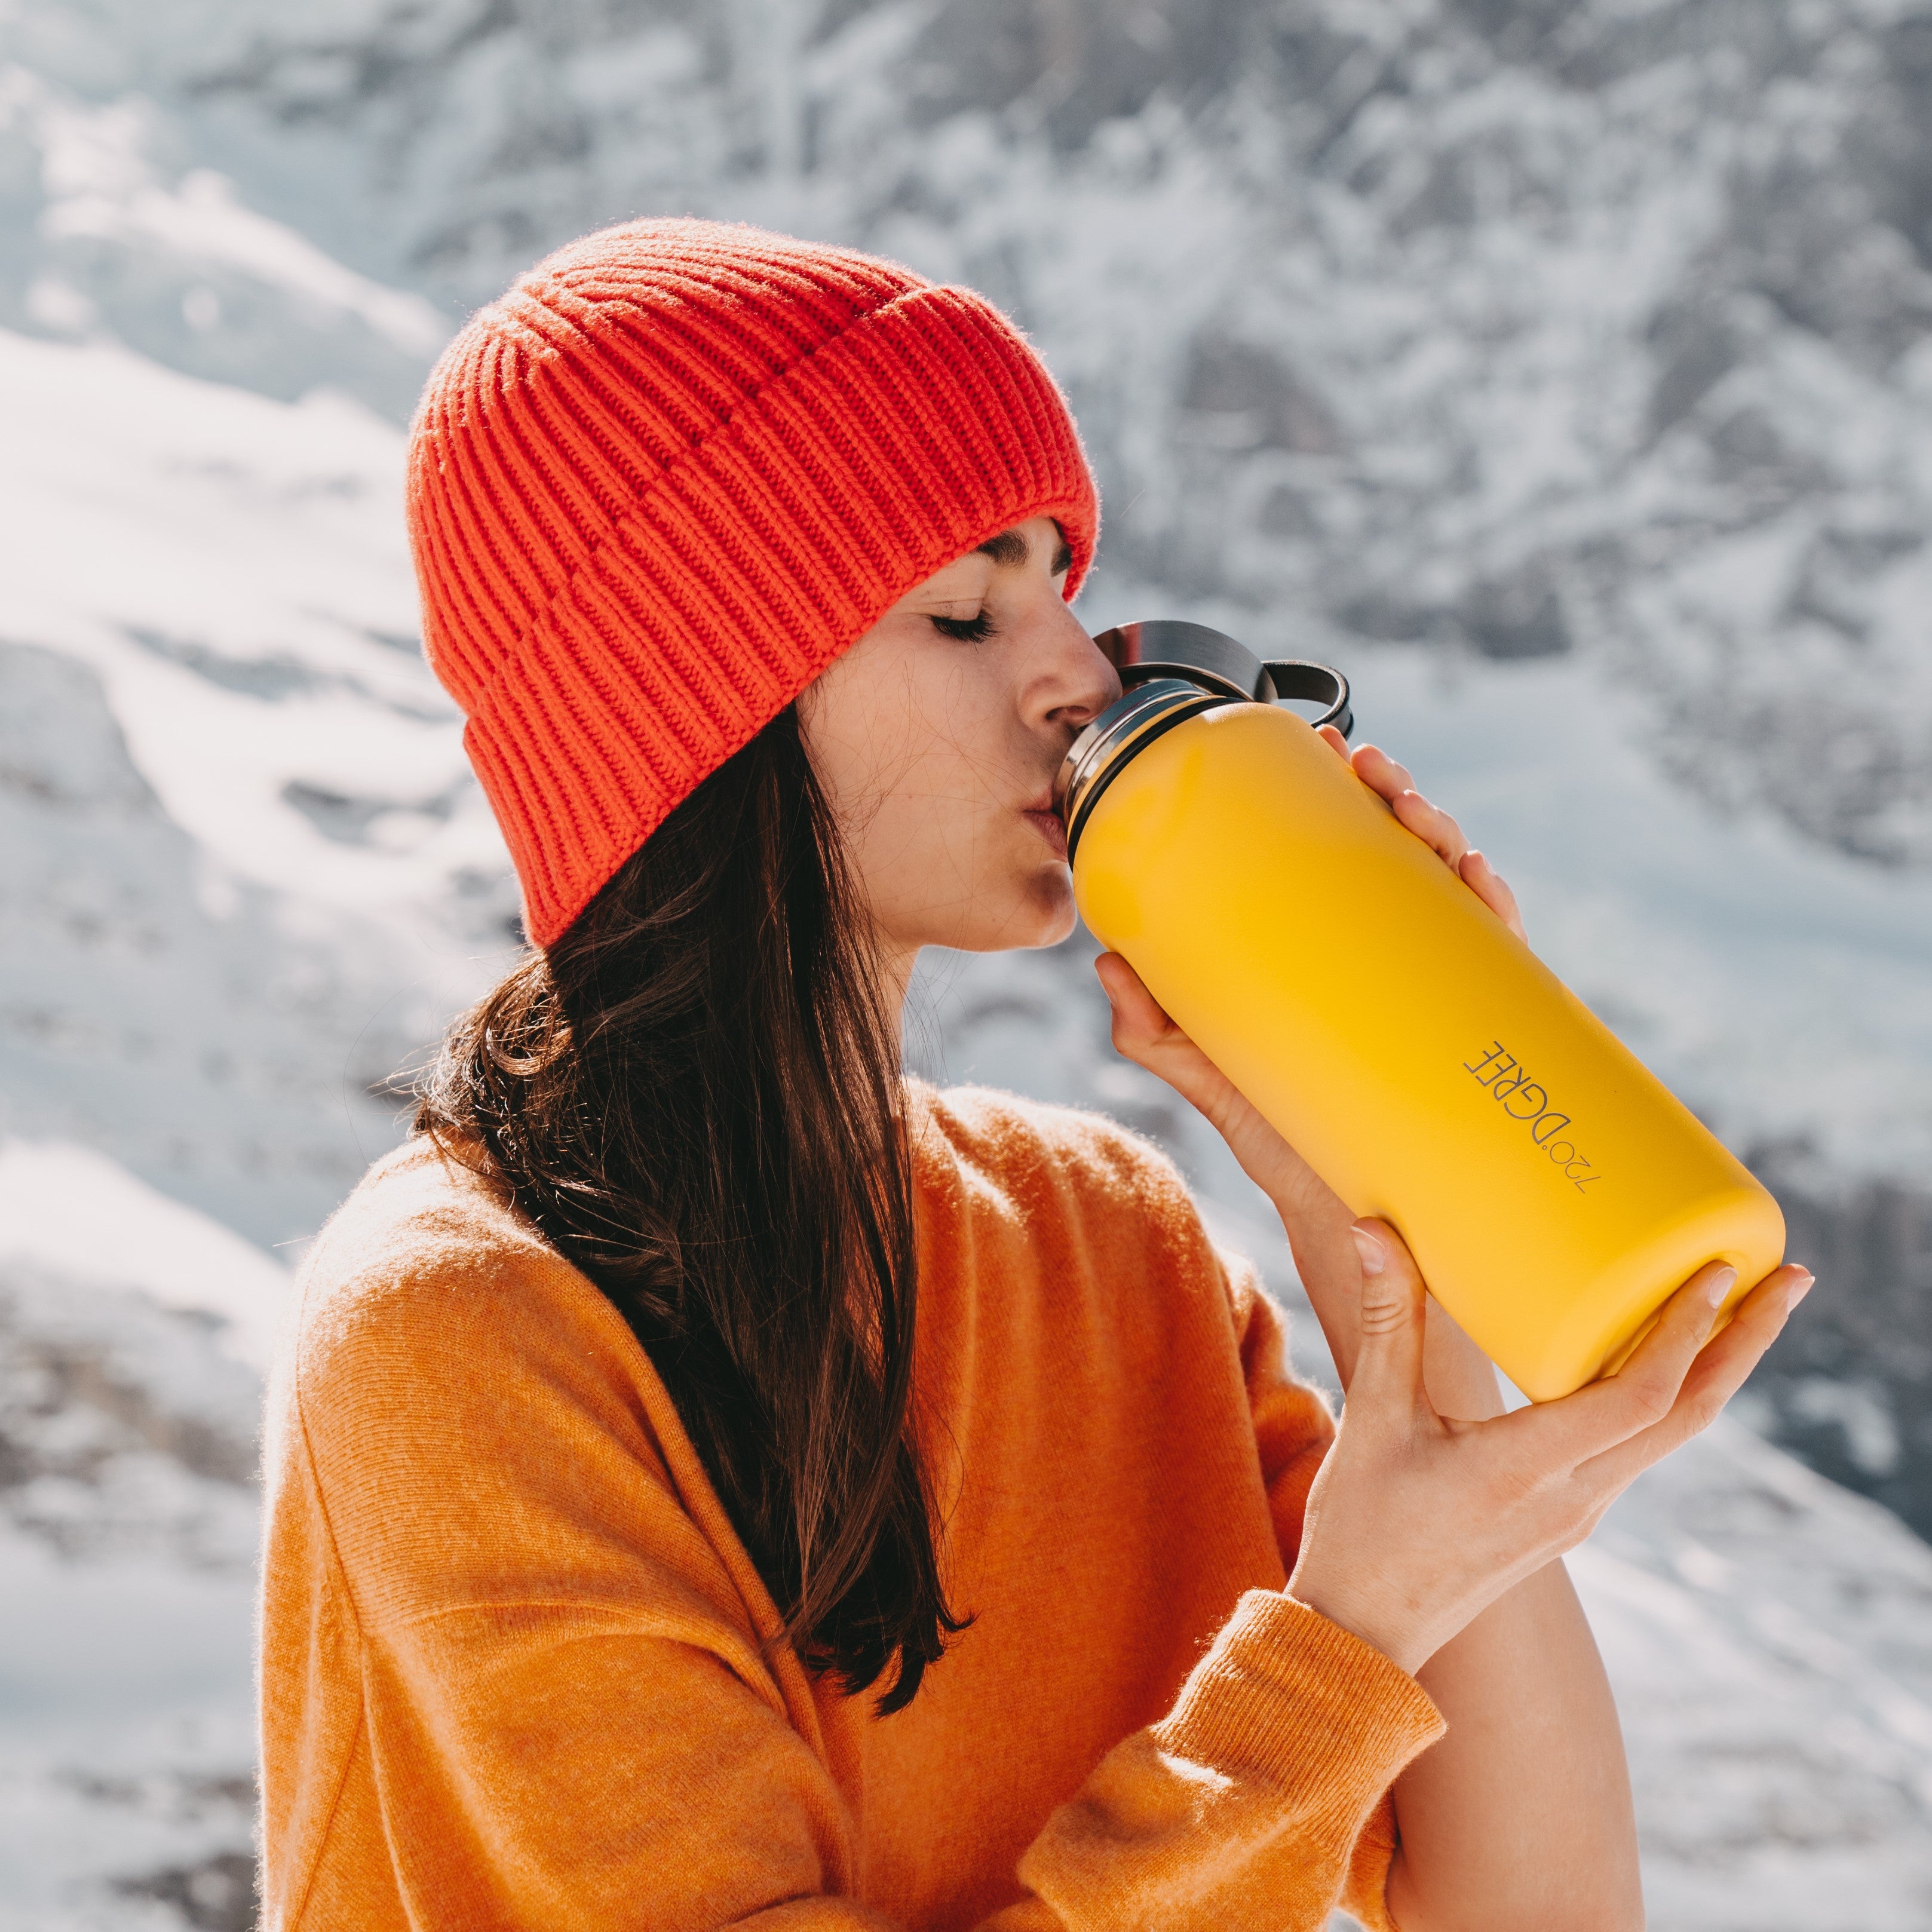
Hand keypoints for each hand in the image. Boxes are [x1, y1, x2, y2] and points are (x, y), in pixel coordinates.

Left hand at [1094, 730, 1519, 1207]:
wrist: (1358, 1243)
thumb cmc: (1293, 1150)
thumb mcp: (1219, 1085)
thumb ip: (1162, 1036)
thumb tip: (1107, 964)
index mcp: (1338, 960)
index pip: (1347, 859)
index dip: (1340, 797)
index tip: (1314, 744)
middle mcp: (1396, 967)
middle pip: (1407, 860)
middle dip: (1395, 799)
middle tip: (1364, 763)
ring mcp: (1439, 1000)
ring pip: (1455, 896)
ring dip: (1442, 837)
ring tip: (1411, 805)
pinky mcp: (1479, 1043)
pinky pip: (1500, 966)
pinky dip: (1494, 917)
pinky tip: (1477, 884)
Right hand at [1287, 1220, 1813, 1674]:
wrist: (1365, 1634)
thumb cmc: (1362, 1530)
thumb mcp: (1372, 1418)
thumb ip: (1386, 1319)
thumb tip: (1373, 1228)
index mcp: (1527, 1470)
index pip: (1639, 1397)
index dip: (1685, 1330)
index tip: (1720, 1269)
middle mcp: (1573, 1497)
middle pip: (1690, 1415)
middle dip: (1745, 1343)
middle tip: (1792, 1279)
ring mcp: (1579, 1514)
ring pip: (1673, 1435)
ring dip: (1717, 1369)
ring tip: (1749, 1308)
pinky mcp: (1568, 1518)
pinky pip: (1641, 1449)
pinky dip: (1672, 1395)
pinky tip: (1664, 1360)